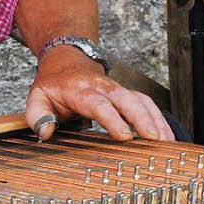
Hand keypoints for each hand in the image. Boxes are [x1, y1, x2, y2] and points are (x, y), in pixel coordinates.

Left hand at [24, 46, 173, 141]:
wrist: (65, 61)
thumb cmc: (53, 84)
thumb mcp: (36, 96)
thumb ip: (37, 115)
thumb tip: (45, 132)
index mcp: (79, 90)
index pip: (98, 103)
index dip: (112, 119)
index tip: (124, 136)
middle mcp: (102, 87)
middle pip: (126, 99)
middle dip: (142, 118)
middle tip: (155, 139)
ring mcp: (116, 89)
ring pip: (140, 100)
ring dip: (155, 119)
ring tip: (166, 142)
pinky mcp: (126, 94)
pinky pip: (146, 103)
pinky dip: (158, 118)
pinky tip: (167, 136)